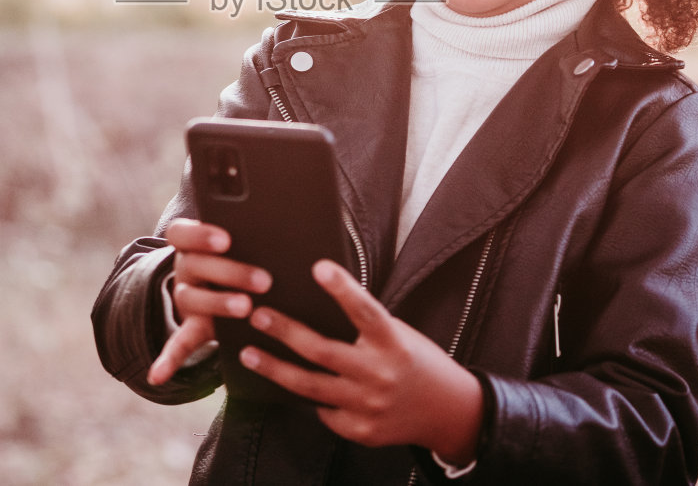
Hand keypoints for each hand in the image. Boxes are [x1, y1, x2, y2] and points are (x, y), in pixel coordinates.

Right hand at [146, 218, 270, 385]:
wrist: (220, 281)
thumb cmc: (243, 252)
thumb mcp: (244, 240)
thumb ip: (255, 234)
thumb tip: (293, 227)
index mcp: (192, 243)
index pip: (182, 233)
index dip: (201, 235)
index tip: (227, 239)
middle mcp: (185, 268)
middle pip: (196, 265)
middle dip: (230, 272)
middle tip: (264, 281)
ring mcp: (187, 297)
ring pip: (192, 299)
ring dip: (218, 304)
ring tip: (246, 308)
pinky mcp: (192, 326)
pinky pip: (177, 343)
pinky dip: (167, 360)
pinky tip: (157, 375)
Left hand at [238, 259, 482, 465]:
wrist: (448, 412)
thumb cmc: (416, 362)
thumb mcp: (399, 335)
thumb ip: (366, 327)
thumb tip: (317, 305)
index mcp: (393, 342)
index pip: (365, 310)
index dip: (343, 289)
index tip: (319, 267)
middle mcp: (380, 373)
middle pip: (323, 351)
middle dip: (285, 332)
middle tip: (257, 315)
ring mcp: (369, 405)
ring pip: (311, 387)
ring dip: (275, 369)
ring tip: (249, 354)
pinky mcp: (362, 431)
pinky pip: (324, 412)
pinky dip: (310, 399)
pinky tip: (291, 385)